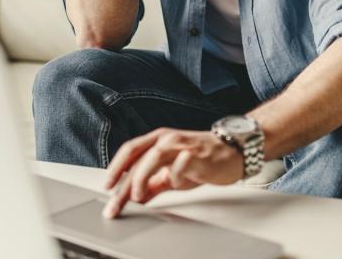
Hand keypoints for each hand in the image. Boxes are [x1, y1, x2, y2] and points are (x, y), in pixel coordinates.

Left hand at [101, 128, 242, 218]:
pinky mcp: (197, 154)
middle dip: (122, 182)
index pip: (129, 151)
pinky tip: (173, 184)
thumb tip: (136, 197)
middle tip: (115, 203)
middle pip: (137, 156)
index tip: (107, 188)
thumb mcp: (173, 174)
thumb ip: (154, 183)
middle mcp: (167, 138)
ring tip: (137, 196)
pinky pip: (180, 165)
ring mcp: (182, 144)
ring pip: (153, 156)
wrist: (235, 151)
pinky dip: (173, 176)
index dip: (115, 169)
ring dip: (142, 178)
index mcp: (158, 140)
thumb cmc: (203, 159)